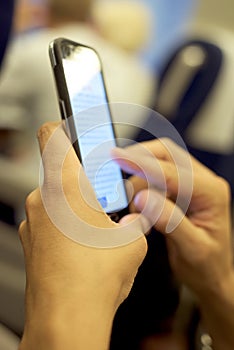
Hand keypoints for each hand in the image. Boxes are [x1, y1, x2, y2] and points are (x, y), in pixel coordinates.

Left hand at [18, 122, 146, 349]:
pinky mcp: (29, 243)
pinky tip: (82, 251)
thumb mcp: (132, 241)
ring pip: (56, 202)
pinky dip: (65, 229)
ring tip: (96, 234)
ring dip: (76, 211)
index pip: (51, 135)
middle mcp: (42, 200)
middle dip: (84, 185)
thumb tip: (133, 221)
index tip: (72, 125)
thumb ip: (133, 222)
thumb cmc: (95, 278)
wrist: (68, 320)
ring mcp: (31, 223)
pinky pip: (48, 224)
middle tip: (103, 204)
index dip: (62, 125)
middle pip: (61, 174)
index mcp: (66, 187)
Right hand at [112, 138, 232, 296]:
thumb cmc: (207, 266)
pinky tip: (136, 205)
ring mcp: (191, 184)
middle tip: (114, 170)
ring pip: (158, 163)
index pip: (172, 171)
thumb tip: (143, 197)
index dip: (142, 164)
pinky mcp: (178, 190)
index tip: (116, 157)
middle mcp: (203, 182)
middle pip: (166, 154)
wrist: (211, 275)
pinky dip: (140, 185)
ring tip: (132, 208)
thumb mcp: (192, 248)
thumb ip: (169, 221)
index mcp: (212, 193)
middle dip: (138, 159)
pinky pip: (155, 177)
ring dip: (138, 178)